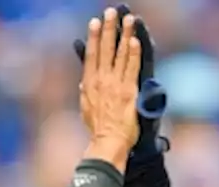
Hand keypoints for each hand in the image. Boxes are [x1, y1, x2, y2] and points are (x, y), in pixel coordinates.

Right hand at [74, 4, 167, 160]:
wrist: (108, 143)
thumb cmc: (98, 130)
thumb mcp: (86, 109)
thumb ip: (85, 94)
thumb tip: (83, 84)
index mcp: (89, 84)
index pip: (91, 55)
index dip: (93, 37)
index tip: (94, 23)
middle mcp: (100, 81)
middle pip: (104, 49)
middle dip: (108, 29)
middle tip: (110, 12)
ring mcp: (115, 85)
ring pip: (119, 54)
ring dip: (124, 35)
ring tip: (128, 19)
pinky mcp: (129, 91)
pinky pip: (131, 68)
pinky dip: (133, 53)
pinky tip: (135, 40)